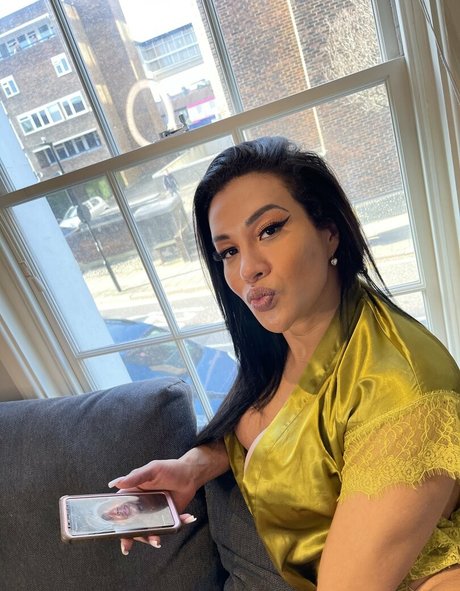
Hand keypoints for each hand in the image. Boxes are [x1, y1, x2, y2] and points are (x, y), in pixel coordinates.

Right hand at [109, 442, 228, 555]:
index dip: (115, 520)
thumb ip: (135, 477)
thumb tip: (115, 483)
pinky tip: (186, 518)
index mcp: (134, 494)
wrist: (190, 475)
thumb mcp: (152, 470)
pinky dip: (174, 528)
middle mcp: (141, 507)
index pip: (120, 509)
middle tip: (127, 546)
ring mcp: (154, 515)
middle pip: (131, 525)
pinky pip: (167, 528)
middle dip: (129, 537)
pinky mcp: (167, 519)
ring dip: (150, 538)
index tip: (113, 530)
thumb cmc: (170, 469)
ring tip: (157, 540)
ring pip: (147, 531)